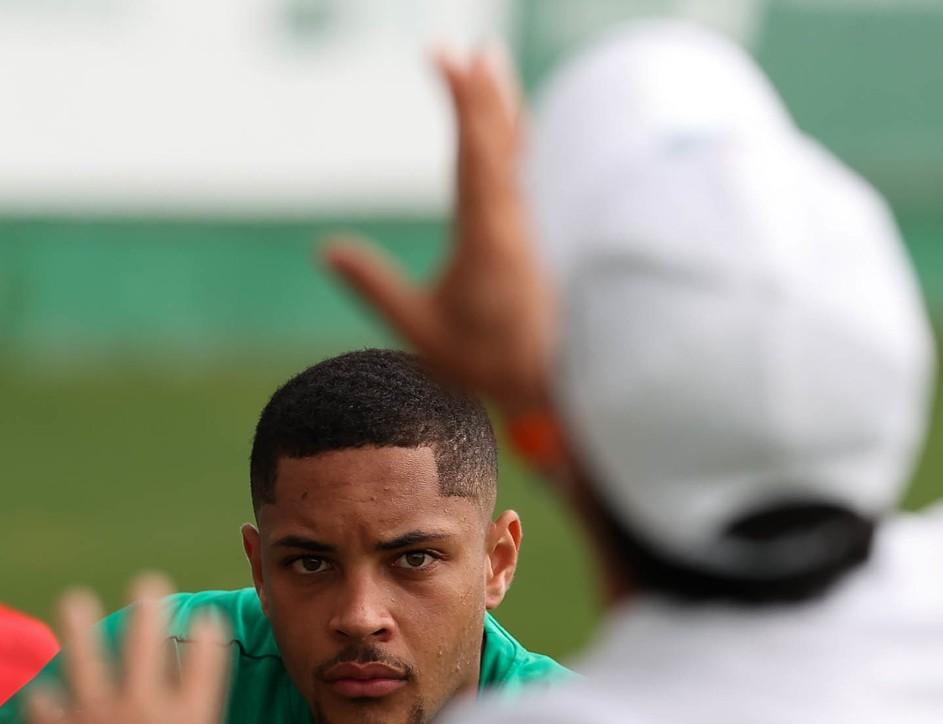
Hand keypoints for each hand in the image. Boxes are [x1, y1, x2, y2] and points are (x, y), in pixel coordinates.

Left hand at [18, 575, 297, 723]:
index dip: (209, 635)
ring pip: (87, 657)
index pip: (205, 665)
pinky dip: (47, 700)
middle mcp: (142, 709)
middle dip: (148, 608)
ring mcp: (95, 717)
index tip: (208, 615)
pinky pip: (48, 708)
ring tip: (75, 599)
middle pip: (145, 644)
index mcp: (187, 723)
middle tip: (148, 584)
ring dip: (80, 626)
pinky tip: (44, 692)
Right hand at [324, 47, 554, 414]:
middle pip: (500, 142)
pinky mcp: (530, 241)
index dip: (462, 102)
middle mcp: (513, 222)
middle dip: (483, 92)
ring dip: (503, 111)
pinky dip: (515, 144)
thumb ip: (373, 288)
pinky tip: (514, 132)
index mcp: (485, 235)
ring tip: (492, 69)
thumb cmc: (484, 362)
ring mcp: (527, 230)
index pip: (473, 153)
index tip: (445, 58)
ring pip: (517, 156)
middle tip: (472, 49)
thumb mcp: (419, 331)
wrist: (548, 385)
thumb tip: (325, 251)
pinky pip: (523, 177)